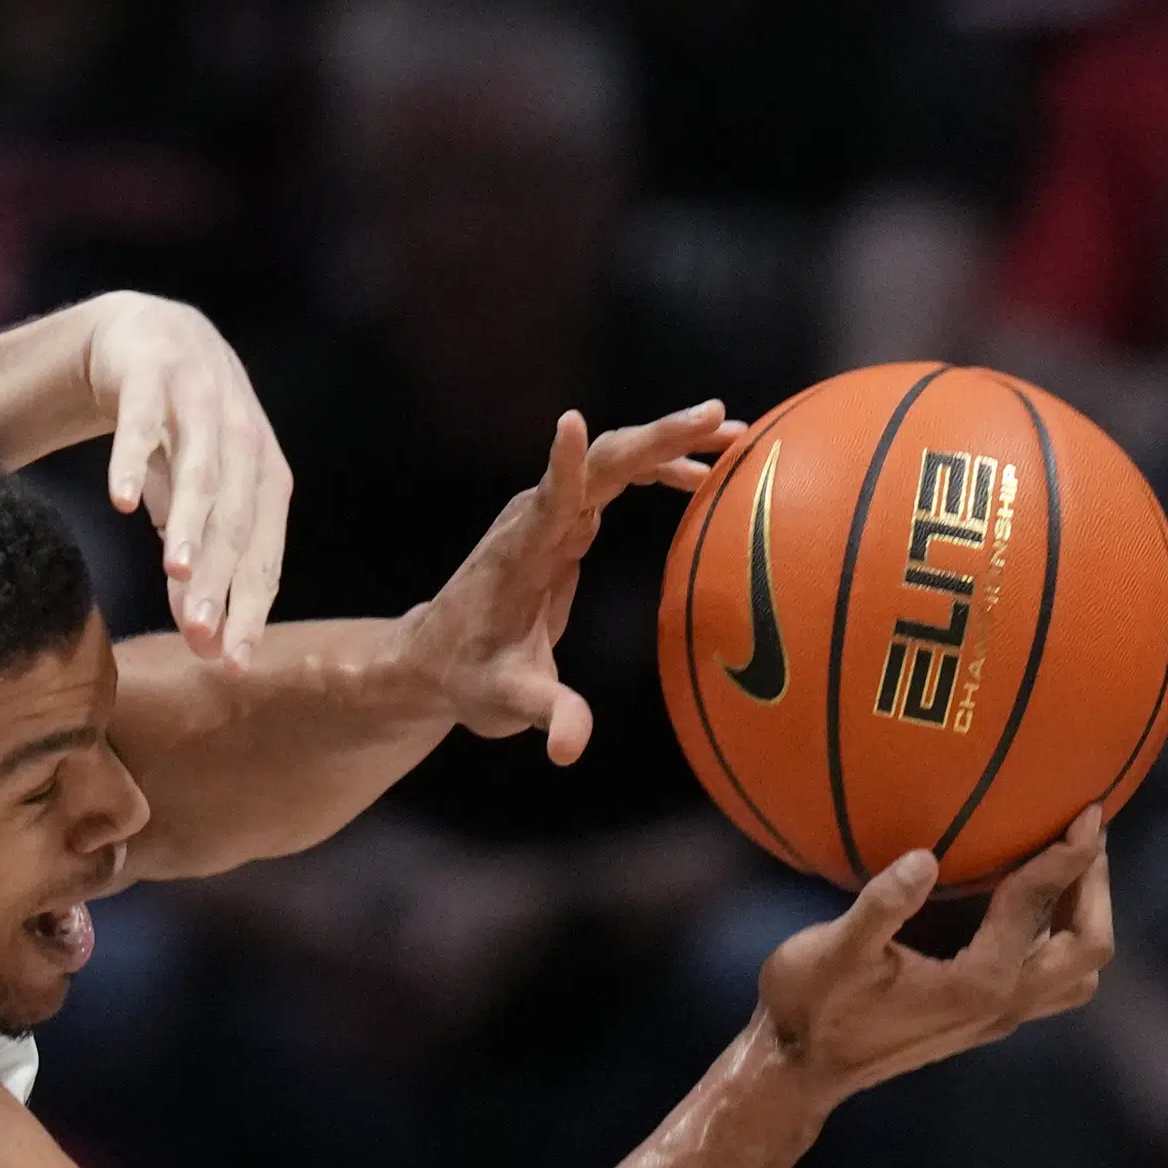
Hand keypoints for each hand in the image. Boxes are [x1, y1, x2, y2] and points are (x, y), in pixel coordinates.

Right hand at [87, 294, 293, 667]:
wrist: (142, 336)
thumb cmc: (175, 436)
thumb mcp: (186, 504)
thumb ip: (196, 565)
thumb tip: (203, 643)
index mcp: (264, 474)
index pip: (263, 551)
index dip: (250, 607)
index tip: (231, 663)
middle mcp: (243, 435)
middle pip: (236, 517)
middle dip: (220, 578)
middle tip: (201, 636)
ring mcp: (201, 399)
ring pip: (201, 469)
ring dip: (191, 521)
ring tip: (175, 573)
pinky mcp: (152, 373)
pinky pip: (142, 421)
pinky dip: (132, 459)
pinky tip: (118, 502)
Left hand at [401, 402, 744, 764]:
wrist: (432, 658)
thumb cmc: (467, 679)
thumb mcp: (503, 704)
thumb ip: (544, 716)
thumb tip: (569, 750)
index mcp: (521, 556)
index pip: (546, 503)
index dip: (561, 466)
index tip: (572, 423)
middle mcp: (533, 522)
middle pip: (598, 465)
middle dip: (656, 438)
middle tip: (720, 417)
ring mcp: (547, 516)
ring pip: (611, 462)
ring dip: (667, 443)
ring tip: (735, 434)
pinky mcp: (561, 522)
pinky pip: (613, 480)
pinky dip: (657, 468)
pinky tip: (702, 475)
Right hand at [758, 808, 1113, 1105]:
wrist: (799, 1070)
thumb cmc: (810, 1006)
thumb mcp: (835, 949)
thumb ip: (882, 905)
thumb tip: (923, 858)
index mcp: (977, 982)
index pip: (1035, 908)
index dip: (1065, 857)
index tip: (1086, 812)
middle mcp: (1001, 1005)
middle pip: (1089, 949)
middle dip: (1095, 889)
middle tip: (1086, 837)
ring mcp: (996, 1020)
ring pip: (1078, 976)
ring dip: (1084, 923)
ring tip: (1068, 876)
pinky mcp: (982, 1023)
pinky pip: (1050, 983)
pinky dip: (1057, 944)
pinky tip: (1024, 915)